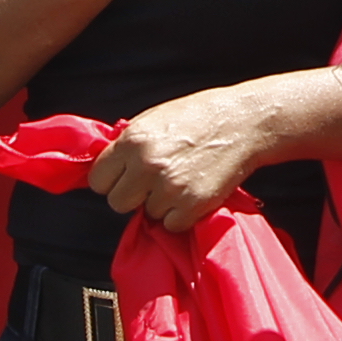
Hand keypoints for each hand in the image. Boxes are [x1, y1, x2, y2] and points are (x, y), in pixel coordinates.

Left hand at [89, 87, 272, 228]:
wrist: (243, 122)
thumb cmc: (198, 116)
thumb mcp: (154, 118)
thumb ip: (127, 144)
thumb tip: (107, 167)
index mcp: (132, 140)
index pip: (98, 180)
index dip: (112, 179)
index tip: (126, 177)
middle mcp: (147, 165)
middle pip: (117, 203)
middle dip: (133, 195)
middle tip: (153, 182)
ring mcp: (170, 187)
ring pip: (147, 214)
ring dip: (161, 204)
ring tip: (181, 181)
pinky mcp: (192, 205)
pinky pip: (172, 224)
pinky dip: (182, 214)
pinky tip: (193, 191)